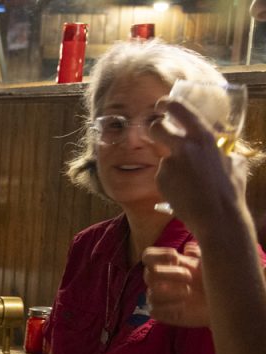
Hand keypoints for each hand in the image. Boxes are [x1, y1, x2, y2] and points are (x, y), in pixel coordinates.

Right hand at [143, 243, 209, 327]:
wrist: (227, 301)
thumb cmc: (217, 278)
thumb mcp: (211, 261)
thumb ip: (199, 253)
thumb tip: (188, 248)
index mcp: (168, 265)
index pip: (148, 257)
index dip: (157, 256)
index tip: (175, 257)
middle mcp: (161, 280)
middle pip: (149, 275)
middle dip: (169, 274)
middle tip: (189, 276)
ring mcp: (160, 298)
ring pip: (151, 294)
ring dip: (170, 292)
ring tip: (189, 293)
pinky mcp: (163, 314)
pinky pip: (154, 311)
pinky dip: (168, 308)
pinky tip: (183, 306)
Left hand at [149, 98, 246, 230]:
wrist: (216, 216)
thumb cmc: (229, 191)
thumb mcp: (234, 164)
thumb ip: (224, 153)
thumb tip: (225, 153)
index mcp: (204, 137)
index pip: (180, 110)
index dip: (168, 104)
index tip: (162, 104)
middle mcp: (184, 146)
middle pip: (155, 127)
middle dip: (153, 129)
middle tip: (156, 133)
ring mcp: (170, 163)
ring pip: (163, 158)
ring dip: (171, 166)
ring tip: (187, 182)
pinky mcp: (160, 179)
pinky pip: (163, 176)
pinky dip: (170, 183)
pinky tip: (182, 193)